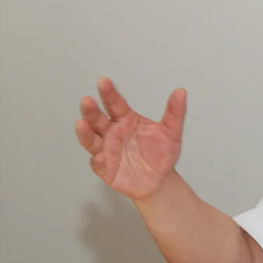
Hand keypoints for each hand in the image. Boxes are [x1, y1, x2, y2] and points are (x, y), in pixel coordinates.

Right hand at [74, 78, 186, 199]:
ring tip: (81, 124)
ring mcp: (107, 150)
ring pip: (92, 140)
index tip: (103, 82)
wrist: (160, 180)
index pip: (115, 104)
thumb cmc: (161, 153)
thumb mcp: (172, 132)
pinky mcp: (106, 168)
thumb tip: (181, 92)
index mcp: (126, 119)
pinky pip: (98, 164)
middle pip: (98, 120)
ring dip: (85, 133)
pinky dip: (97, 161)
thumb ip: (175, 113)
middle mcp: (112, 132)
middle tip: (87, 101)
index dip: (109, 94)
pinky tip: (98, 158)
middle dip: (91, 111)